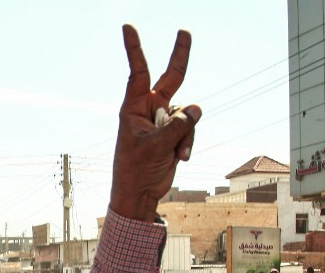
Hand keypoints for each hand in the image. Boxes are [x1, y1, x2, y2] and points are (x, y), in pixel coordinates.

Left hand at [110, 25, 200, 221]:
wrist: (139, 193)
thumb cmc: (136, 170)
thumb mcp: (156, 147)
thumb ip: (178, 126)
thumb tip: (197, 108)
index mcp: (134, 107)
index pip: (137, 72)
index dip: (135, 49)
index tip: (127, 27)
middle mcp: (149, 109)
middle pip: (170, 78)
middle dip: (179, 56)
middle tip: (184, 32)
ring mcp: (164, 120)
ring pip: (188, 113)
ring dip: (186, 134)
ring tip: (176, 153)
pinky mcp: (175, 132)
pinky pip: (191, 128)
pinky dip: (188, 143)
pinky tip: (180, 158)